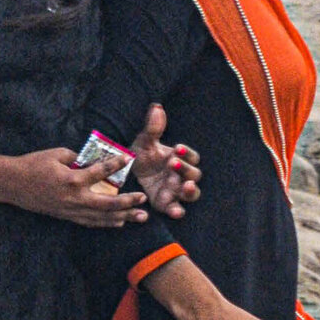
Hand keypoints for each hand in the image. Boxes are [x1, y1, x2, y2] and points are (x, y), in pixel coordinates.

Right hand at [7, 148, 146, 224]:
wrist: (13, 184)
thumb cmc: (34, 165)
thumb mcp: (56, 154)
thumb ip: (78, 157)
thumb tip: (94, 159)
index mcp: (72, 179)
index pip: (100, 172)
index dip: (115, 164)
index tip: (128, 158)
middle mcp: (74, 198)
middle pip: (108, 204)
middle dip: (128, 202)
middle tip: (144, 199)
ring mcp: (71, 210)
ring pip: (101, 217)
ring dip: (123, 217)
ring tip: (141, 217)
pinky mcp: (66, 216)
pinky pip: (90, 222)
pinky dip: (106, 223)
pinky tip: (119, 222)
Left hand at [130, 104, 200, 218]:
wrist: (125, 174)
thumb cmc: (141, 155)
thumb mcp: (144, 142)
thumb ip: (153, 128)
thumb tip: (157, 107)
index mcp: (179, 159)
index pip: (192, 157)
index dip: (187, 154)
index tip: (177, 149)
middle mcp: (181, 175)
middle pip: (194, 175)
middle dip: (186, 170)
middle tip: (174, 164)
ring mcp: (175, 190)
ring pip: (192, 193)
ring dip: (190, 191)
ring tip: (185, 187)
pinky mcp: (166, 203)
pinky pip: (176, 209)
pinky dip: (177, 211)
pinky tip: (175, 211)